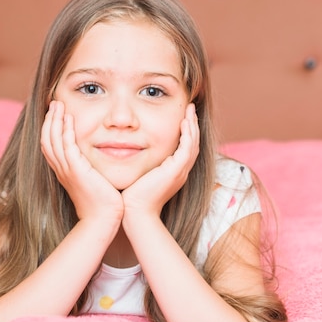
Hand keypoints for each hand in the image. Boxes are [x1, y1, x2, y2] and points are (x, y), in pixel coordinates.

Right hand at [41, 101, 123, 226]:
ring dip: (55, 120)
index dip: (50, 127)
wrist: (104, 219)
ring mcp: (67, 170)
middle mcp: (62, 170)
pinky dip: (66, 131)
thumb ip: (93, 167)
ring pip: (53, 140)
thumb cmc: (104, 203)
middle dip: (50, 119)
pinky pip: (67, 146)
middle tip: (54, 102)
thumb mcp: (95, 180)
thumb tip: (98, 159)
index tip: (56, 113)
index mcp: (64, 171)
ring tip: (58, 105)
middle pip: (46, 139)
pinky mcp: (77, 171)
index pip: (50, 145)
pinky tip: (69, 119)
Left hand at [121, 103, 199, 217]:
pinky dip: (188, 134)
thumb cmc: (132, 197)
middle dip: (192, 125)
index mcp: (173, 172)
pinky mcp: (176, 170)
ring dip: (192, 125)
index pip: (184, 147)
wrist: (135, 212)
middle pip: (193, 143)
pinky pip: (187, 148)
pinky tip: (184, 121)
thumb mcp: (139, 174)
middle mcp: (180, 171)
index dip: (185, 131)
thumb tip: (128, 149)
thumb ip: (140, 162)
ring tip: (189, 110)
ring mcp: (180, 171)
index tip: (182, 116)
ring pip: (193, 143)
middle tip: (190, 108)